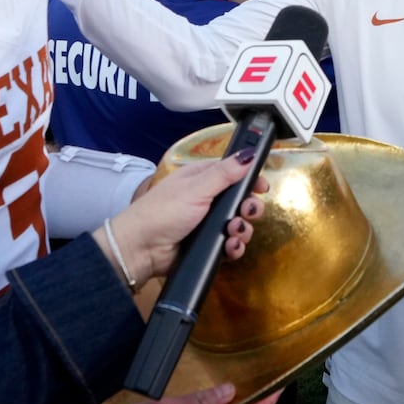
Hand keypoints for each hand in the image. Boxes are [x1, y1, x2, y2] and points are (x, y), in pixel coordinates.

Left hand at [104, 155, 268, 283]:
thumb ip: (225, 173)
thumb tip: (249, 154)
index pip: (233, 174)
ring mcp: (207, 225)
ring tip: (233, 232)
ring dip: (242, 229)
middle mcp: (206, 201)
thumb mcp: (196, 188)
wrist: (141, 250)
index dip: (250, 180)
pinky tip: (230, 247)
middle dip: (249, 207)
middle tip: (248, 212)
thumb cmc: (163, 212)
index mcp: (201, 180)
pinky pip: (230, 245)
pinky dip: (234, 247)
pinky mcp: (207, 246)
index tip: (262, 187)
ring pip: (239, 224)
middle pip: (240, 201)